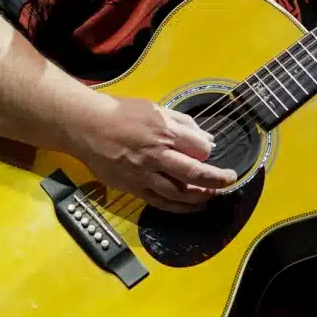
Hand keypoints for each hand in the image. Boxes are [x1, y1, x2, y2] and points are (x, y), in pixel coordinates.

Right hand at [79, 97, 235, 212]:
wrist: (87, 127)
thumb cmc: (121, 114)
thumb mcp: (155, 108)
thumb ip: (183, 123)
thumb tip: (206, 138)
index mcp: (163, 132)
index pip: (199, 148)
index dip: (209, 152)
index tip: (210, 152)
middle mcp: (156, 155)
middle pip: (194, 172)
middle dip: (217, 179)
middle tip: (229, 180)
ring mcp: (144, 174)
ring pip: (179, 192)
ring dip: (200, 196)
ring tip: (212, 195)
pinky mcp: (133, 187)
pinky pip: (160, 202)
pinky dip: (179, 208)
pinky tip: (191, 207)